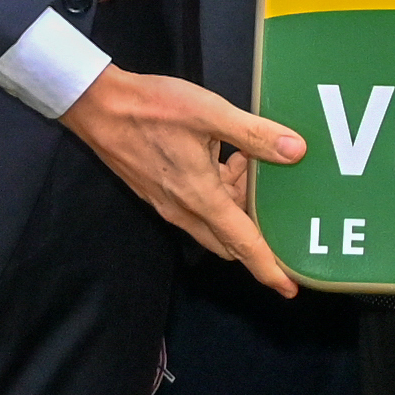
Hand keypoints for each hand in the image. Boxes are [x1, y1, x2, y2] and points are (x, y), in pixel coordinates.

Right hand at [64, 68, 308, 290]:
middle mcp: (184, 210)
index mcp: (200, 198)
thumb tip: (296, 151)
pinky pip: (200, 205)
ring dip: (239, 203)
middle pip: (231, 238)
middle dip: (258, 229)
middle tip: (281, 201)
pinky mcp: (160, 191)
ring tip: (255, 164)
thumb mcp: (210, 113)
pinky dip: (221, 190)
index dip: (268, 267)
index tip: (290, 288)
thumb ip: (255, 134)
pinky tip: (230, 156)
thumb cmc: (151, 108)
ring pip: (216, 220)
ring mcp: (169, 203)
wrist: (97, 107)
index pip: (243, 243)